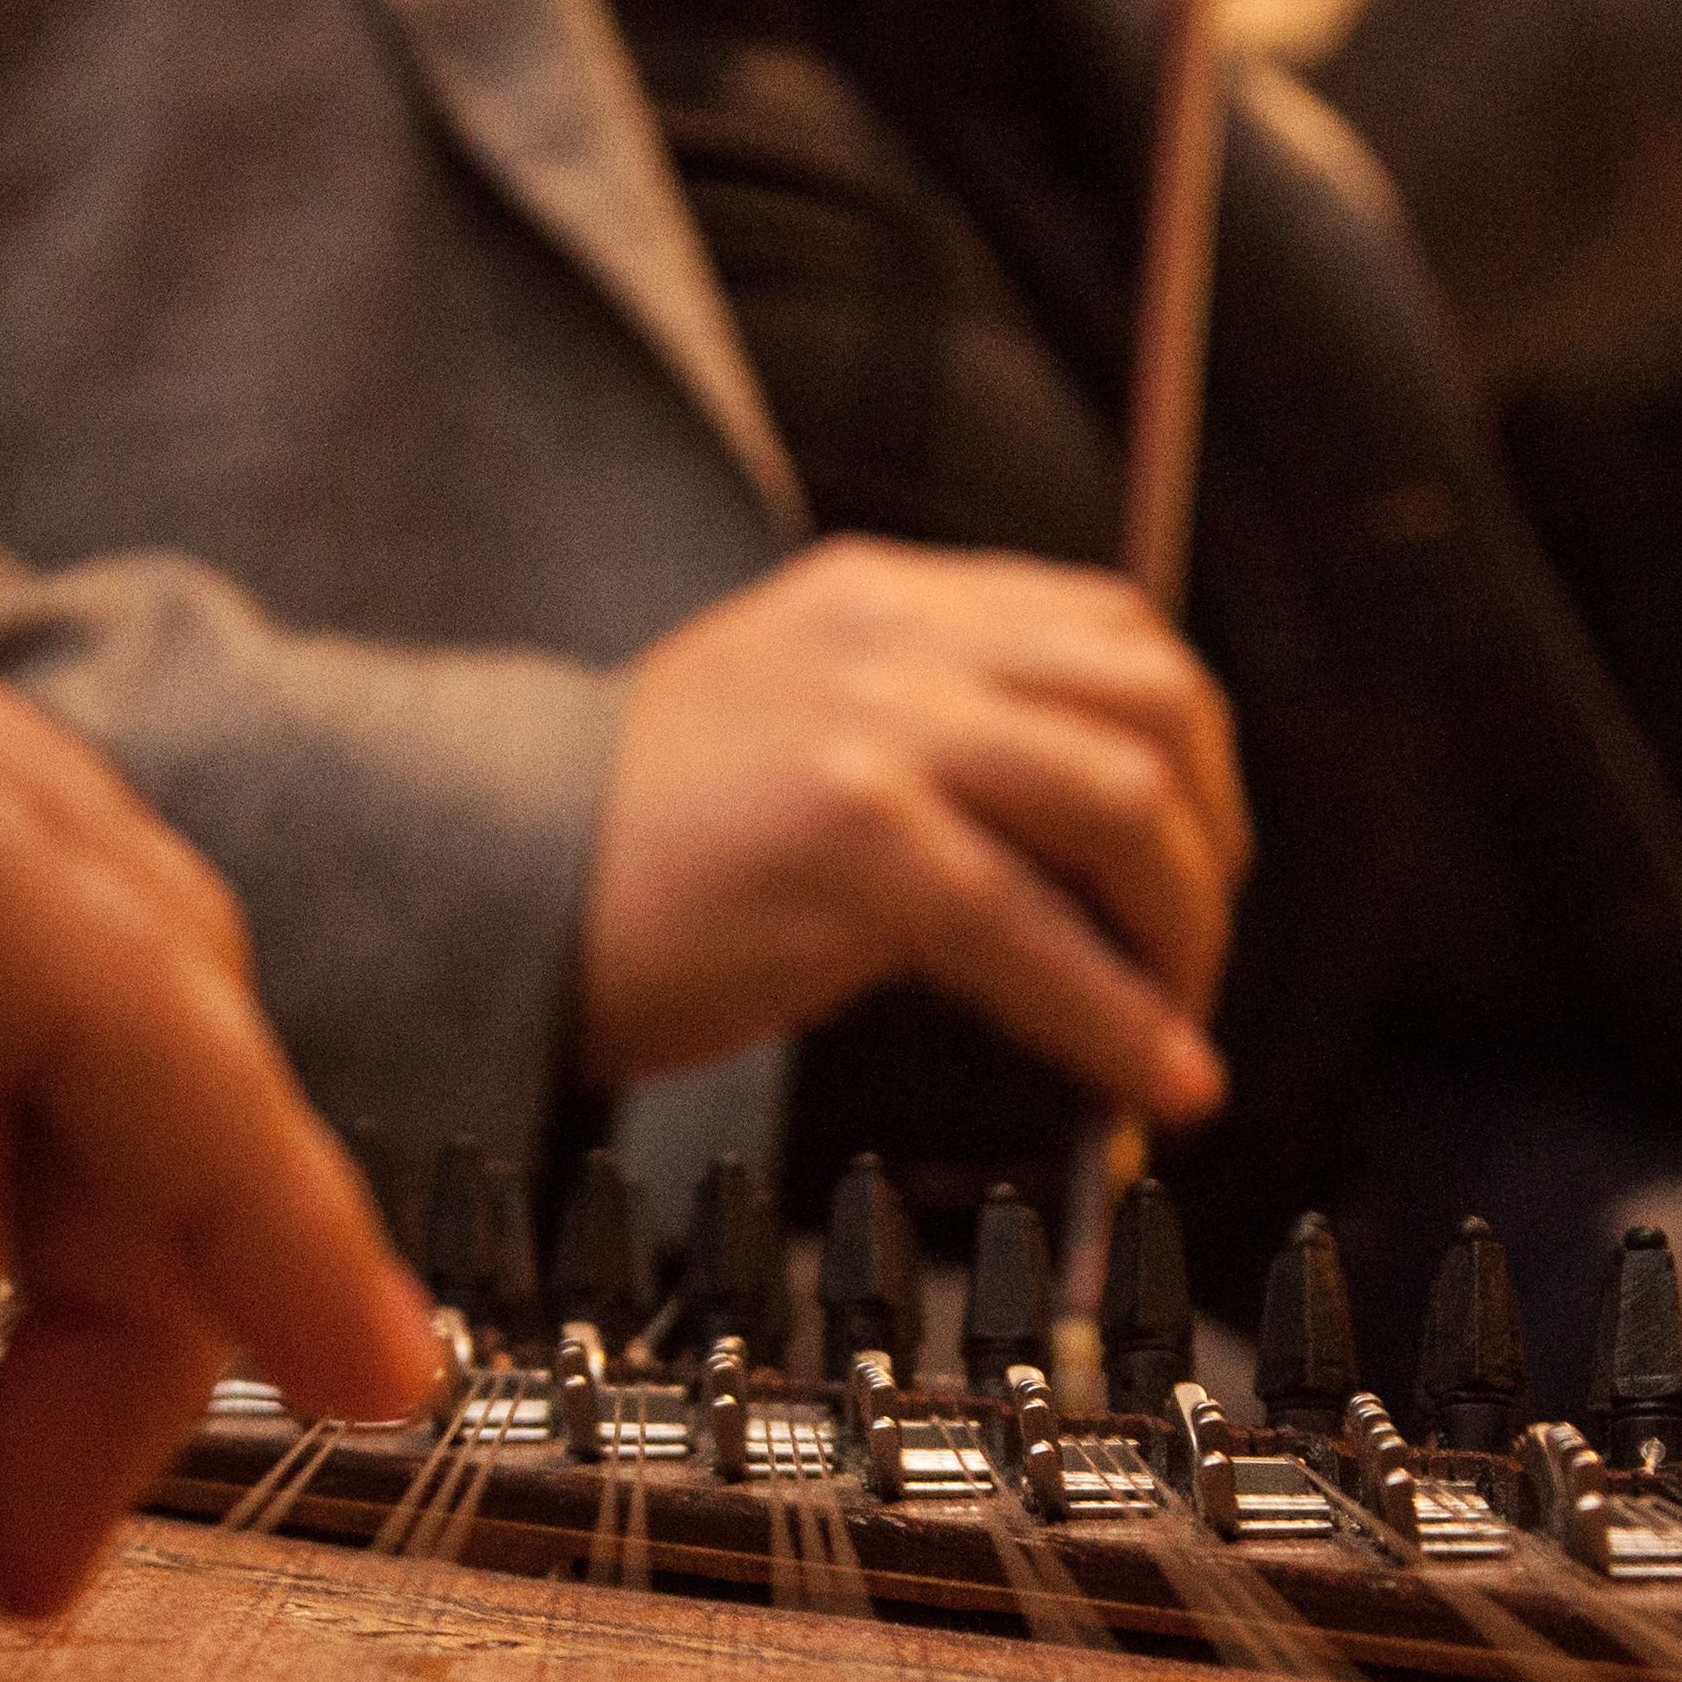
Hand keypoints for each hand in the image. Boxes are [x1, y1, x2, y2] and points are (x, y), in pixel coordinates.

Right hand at [579, 537, 1248, 1124]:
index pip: (1111, 628)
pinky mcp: (852, 839)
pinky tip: (1152, 1083)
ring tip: (1173, 1021)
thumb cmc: (628, 844)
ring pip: (1124, 799)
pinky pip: (1037, 932)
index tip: (1195, 860)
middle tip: (1192, 952)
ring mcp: (873, 728)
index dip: (1189, 753)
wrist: (471, 878)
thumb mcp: (794, 722)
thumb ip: (930, 734)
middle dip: (1210, 841)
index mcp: (882, 598)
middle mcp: (892, 637)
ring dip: (1185, 929)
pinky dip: (1123, 1018)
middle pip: (1153, 700)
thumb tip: (1094, 852)